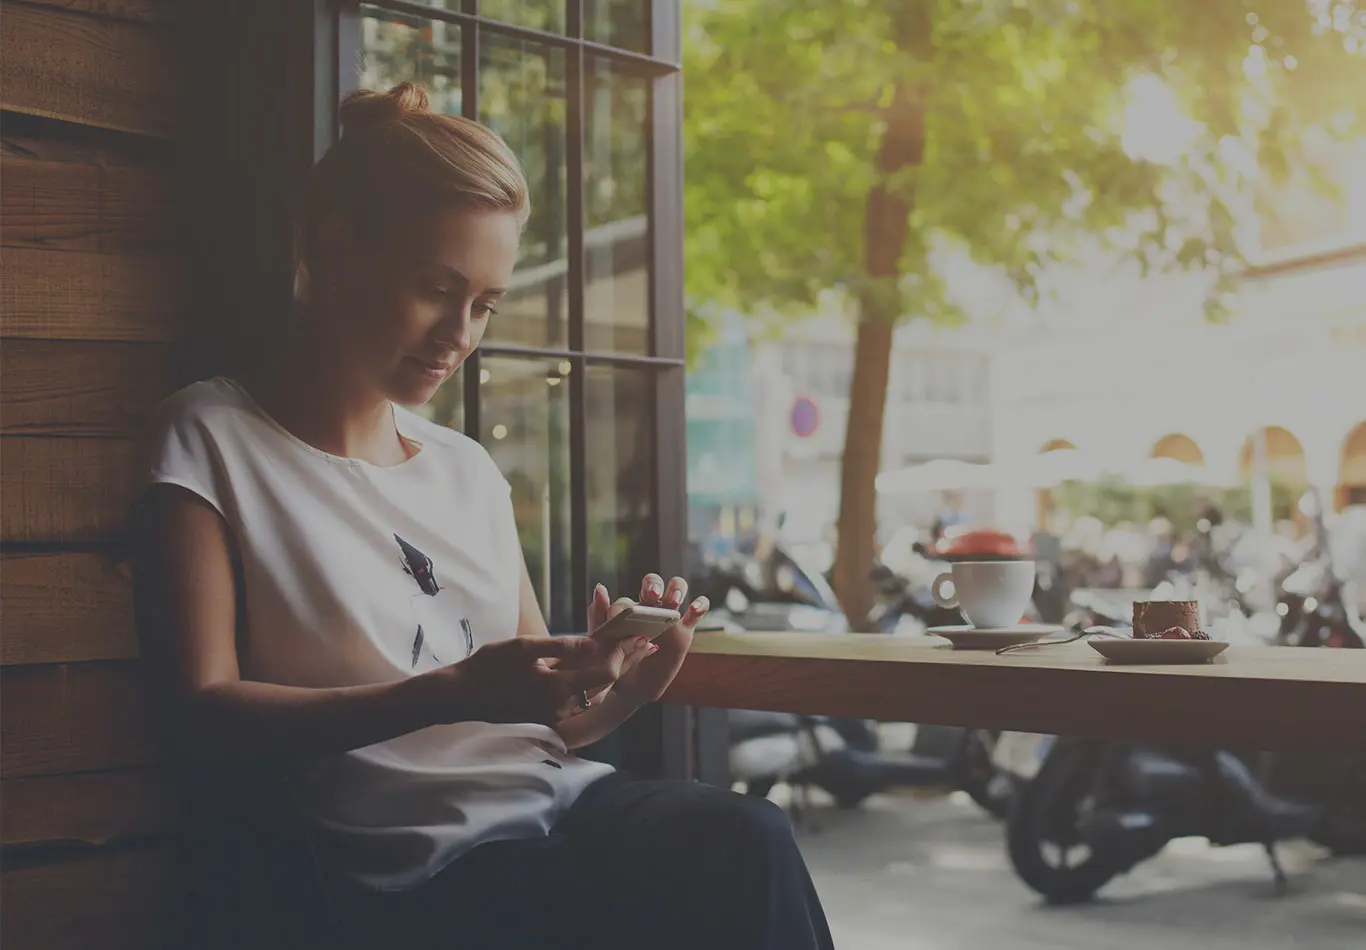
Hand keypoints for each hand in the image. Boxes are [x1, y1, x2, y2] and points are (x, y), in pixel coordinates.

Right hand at [422, 636, 626, 726]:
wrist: (460, 696)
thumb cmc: (488, 667)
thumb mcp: (524, 647)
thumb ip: (562, 645)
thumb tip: (595, 642)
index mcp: (556, 690)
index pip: (604, 674)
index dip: (621, 653)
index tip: (634, 635)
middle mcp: (560, 709)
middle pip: (603, 684)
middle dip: (623, 661)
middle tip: (643, 642)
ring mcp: (554, 716)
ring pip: (592, 692)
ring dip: (609, 670)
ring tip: (627, 648)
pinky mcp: (548, 716)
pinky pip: (577, 697)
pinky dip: (590, 679)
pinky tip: (597, 662)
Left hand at [587, 573, 709, 706]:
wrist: (631, 689)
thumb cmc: (615, 665)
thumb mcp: (603, 646)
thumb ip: (599, 618)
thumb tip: (600, 587)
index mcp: (626, 611)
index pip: (626, 601)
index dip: (624, 607)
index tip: (621, 619)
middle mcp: (648, 608)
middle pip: (654, 583)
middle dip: (653, 585)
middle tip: (652, 595)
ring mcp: (668, 618)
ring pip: (677, 588)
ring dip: (676, 589)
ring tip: (673, 601)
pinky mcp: (685, 630)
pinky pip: (696, 612)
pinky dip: (700, 605)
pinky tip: (694, 609)